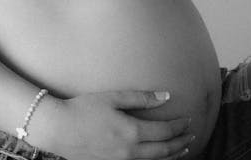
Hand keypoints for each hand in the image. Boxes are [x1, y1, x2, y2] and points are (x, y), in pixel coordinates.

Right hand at [33, 90, 193, 159]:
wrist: (58, 129)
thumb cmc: (83, 109)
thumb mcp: (113, 98)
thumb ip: (141, 98)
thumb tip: (166, 96)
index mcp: (131, 132)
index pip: (164, 131)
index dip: (179, 126)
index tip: (188, 119)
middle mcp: (129, 151)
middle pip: (164, 150)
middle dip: (180, 143)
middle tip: (192, 135)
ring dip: (171, 156)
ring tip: (183, 150)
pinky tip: (158, 158)